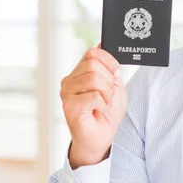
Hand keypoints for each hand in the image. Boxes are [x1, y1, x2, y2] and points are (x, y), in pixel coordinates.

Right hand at [60, 44, 126, 168]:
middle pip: (93, 64)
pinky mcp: (69, 106)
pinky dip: (102, 104)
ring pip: (94, 79)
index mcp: (79, 73)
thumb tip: (101, 45)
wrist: (101, 138)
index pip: (92, 53)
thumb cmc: (107, 113)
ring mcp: (67, 93)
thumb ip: (109, 67)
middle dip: (109, 80)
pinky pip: (94, 96)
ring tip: (102, 104)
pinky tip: (97, 112)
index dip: (109, 61)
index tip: (115, 74)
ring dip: (107, 93)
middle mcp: (69, 81)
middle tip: (107, 95)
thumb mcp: (115, 86)